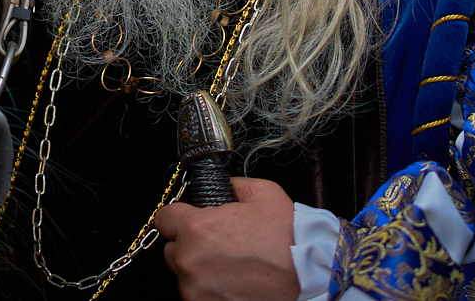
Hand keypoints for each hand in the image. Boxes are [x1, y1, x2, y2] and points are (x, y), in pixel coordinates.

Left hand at [153, 177, 299, 300]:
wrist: (310, 277)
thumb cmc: (288, 238)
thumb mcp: (262, 194)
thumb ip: (232, 186)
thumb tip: (221, 187)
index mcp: (198, 228)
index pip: (164, 219)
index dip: (179, 217)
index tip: (190, 221)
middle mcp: (190, 261)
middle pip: (173, 250)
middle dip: (191, 246)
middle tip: (220, 246)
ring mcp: (196, 291)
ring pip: (185, 277)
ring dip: (200, 272)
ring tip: (232, 268)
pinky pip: (197, 296)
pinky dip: (210, 291)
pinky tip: (233, 284)